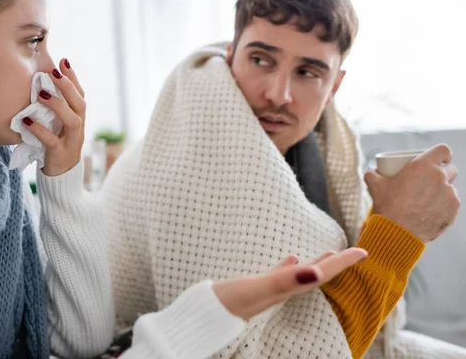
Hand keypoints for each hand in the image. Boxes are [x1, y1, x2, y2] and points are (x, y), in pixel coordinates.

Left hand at [23, 58, 85, 175]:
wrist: (62, 178)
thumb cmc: (55, 146)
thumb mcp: (57, 126)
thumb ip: (53, 110)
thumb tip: (37, 85)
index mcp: (78, 119)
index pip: (80, 95)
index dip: (74, 78)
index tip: (63, 60)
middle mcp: (78, 128)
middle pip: (80, 104)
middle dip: (69, 86)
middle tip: (54, 71)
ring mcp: (71, 142)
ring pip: (73, 120)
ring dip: (58, 105)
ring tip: (41, 94)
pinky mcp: (60, 155)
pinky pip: (52, 141)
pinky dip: (39, 130)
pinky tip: (26, 121)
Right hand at [212, 248, 366, 320]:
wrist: (204, 316)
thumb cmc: (227, 304)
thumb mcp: (257, 289)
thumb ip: (285, 280)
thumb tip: (316, 273)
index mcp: (286, 288)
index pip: (321, 273)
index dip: (343, 262)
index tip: (364, 251)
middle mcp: (282, 290)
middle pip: (317, 275)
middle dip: (337, 263)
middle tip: (356, 253)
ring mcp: (269, 290)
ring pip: (301, 276)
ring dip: (316, 264)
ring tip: (330, 253)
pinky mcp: (255, 287)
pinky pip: (280, 274)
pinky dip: (289, 266)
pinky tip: (291, 258)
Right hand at [365, 144, 459, 241]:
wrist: (397, 231)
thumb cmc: (387, 205)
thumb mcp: (375, 185)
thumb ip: (372, 173)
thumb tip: (372, 170)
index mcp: (424, 166)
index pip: (443, 151)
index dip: (442, 154)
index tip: (439, 160)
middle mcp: (441, 178)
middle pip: (451, 170)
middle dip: (443, 173)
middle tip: (430, 181)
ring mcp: (450, 195)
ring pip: (451, 189)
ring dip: (442, 191)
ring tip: (427, 200)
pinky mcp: (453, 211)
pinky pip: (451, 205)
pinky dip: (443, 207)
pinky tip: (430, 212)